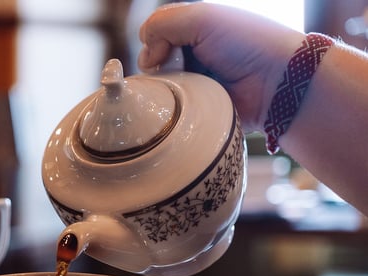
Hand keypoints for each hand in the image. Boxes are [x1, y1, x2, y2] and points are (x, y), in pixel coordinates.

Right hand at [137, 2, 303, 131]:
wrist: (277, 82)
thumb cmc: (245, 42)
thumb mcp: (201, 17)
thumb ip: (162, 23)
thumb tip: (146, 56)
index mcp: (197, 28)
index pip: (156, 33)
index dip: (153, 41)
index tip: (162, 50)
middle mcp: (195, 54)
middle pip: (155, 61)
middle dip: (156, 66)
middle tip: (172, 70)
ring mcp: (197, 82)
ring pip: (161, 86)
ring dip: (164, 88)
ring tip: (180, 90)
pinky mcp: (200, 109)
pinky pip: (174, 110)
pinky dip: (172, 108)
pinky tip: (181, 106)